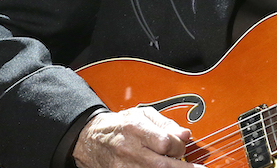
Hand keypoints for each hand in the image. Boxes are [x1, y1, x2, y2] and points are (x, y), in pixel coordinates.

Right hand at [72, 107, 203, 167]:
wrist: (91, 138)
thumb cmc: (121, 124)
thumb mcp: (143, 114)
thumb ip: (166, 124)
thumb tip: (185, 134)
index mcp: (136, 128)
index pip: (164, 142)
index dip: (178, 146)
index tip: (182, 146)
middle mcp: (129, 148)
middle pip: (161, 164)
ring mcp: (123, 166)